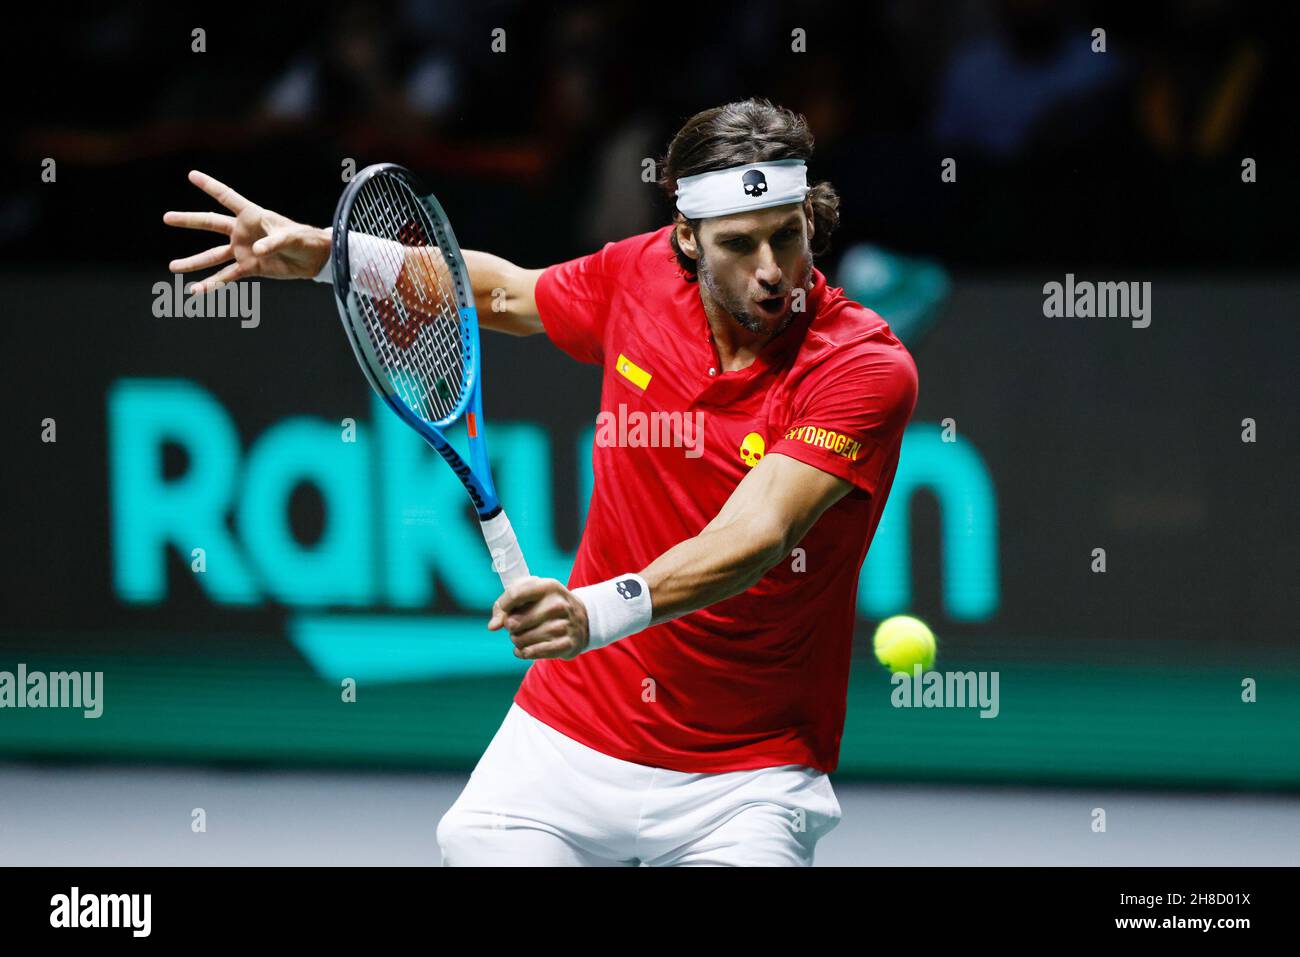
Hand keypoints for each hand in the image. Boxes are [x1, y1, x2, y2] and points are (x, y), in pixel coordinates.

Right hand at [164, 169, 330, 294]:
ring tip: (173, 267)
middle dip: (189, 220)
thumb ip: (274, 242)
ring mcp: (243, 250)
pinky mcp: (249, 268)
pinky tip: (196, 291)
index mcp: (252, 215)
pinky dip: (212, 284)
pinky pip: (226, 276)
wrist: (315, 259)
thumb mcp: (291, 238)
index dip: (210, 186)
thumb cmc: (305, 240)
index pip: (227, 197)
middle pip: (211, 223)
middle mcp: (243, 231)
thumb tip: (256, 250)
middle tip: (167, 217)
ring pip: (213, 256)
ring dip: (194, 262)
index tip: (192, 175)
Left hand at [487, 577, 590, 660]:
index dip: (503, 606)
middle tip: (518, 625)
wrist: (584, 620)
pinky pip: (530, 653)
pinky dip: (523, 652)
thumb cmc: (548, 605)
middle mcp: (557, 605)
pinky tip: (526, 648)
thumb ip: (506, 604)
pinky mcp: (566, 645)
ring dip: (517, 640)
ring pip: (520, 640)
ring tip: (526, 635)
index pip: (515, 594)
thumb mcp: (533, 595)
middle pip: (513, 622)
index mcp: (549, 587)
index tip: (504, 611)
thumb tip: (493, 626)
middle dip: (510, 626)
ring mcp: (563, 626)